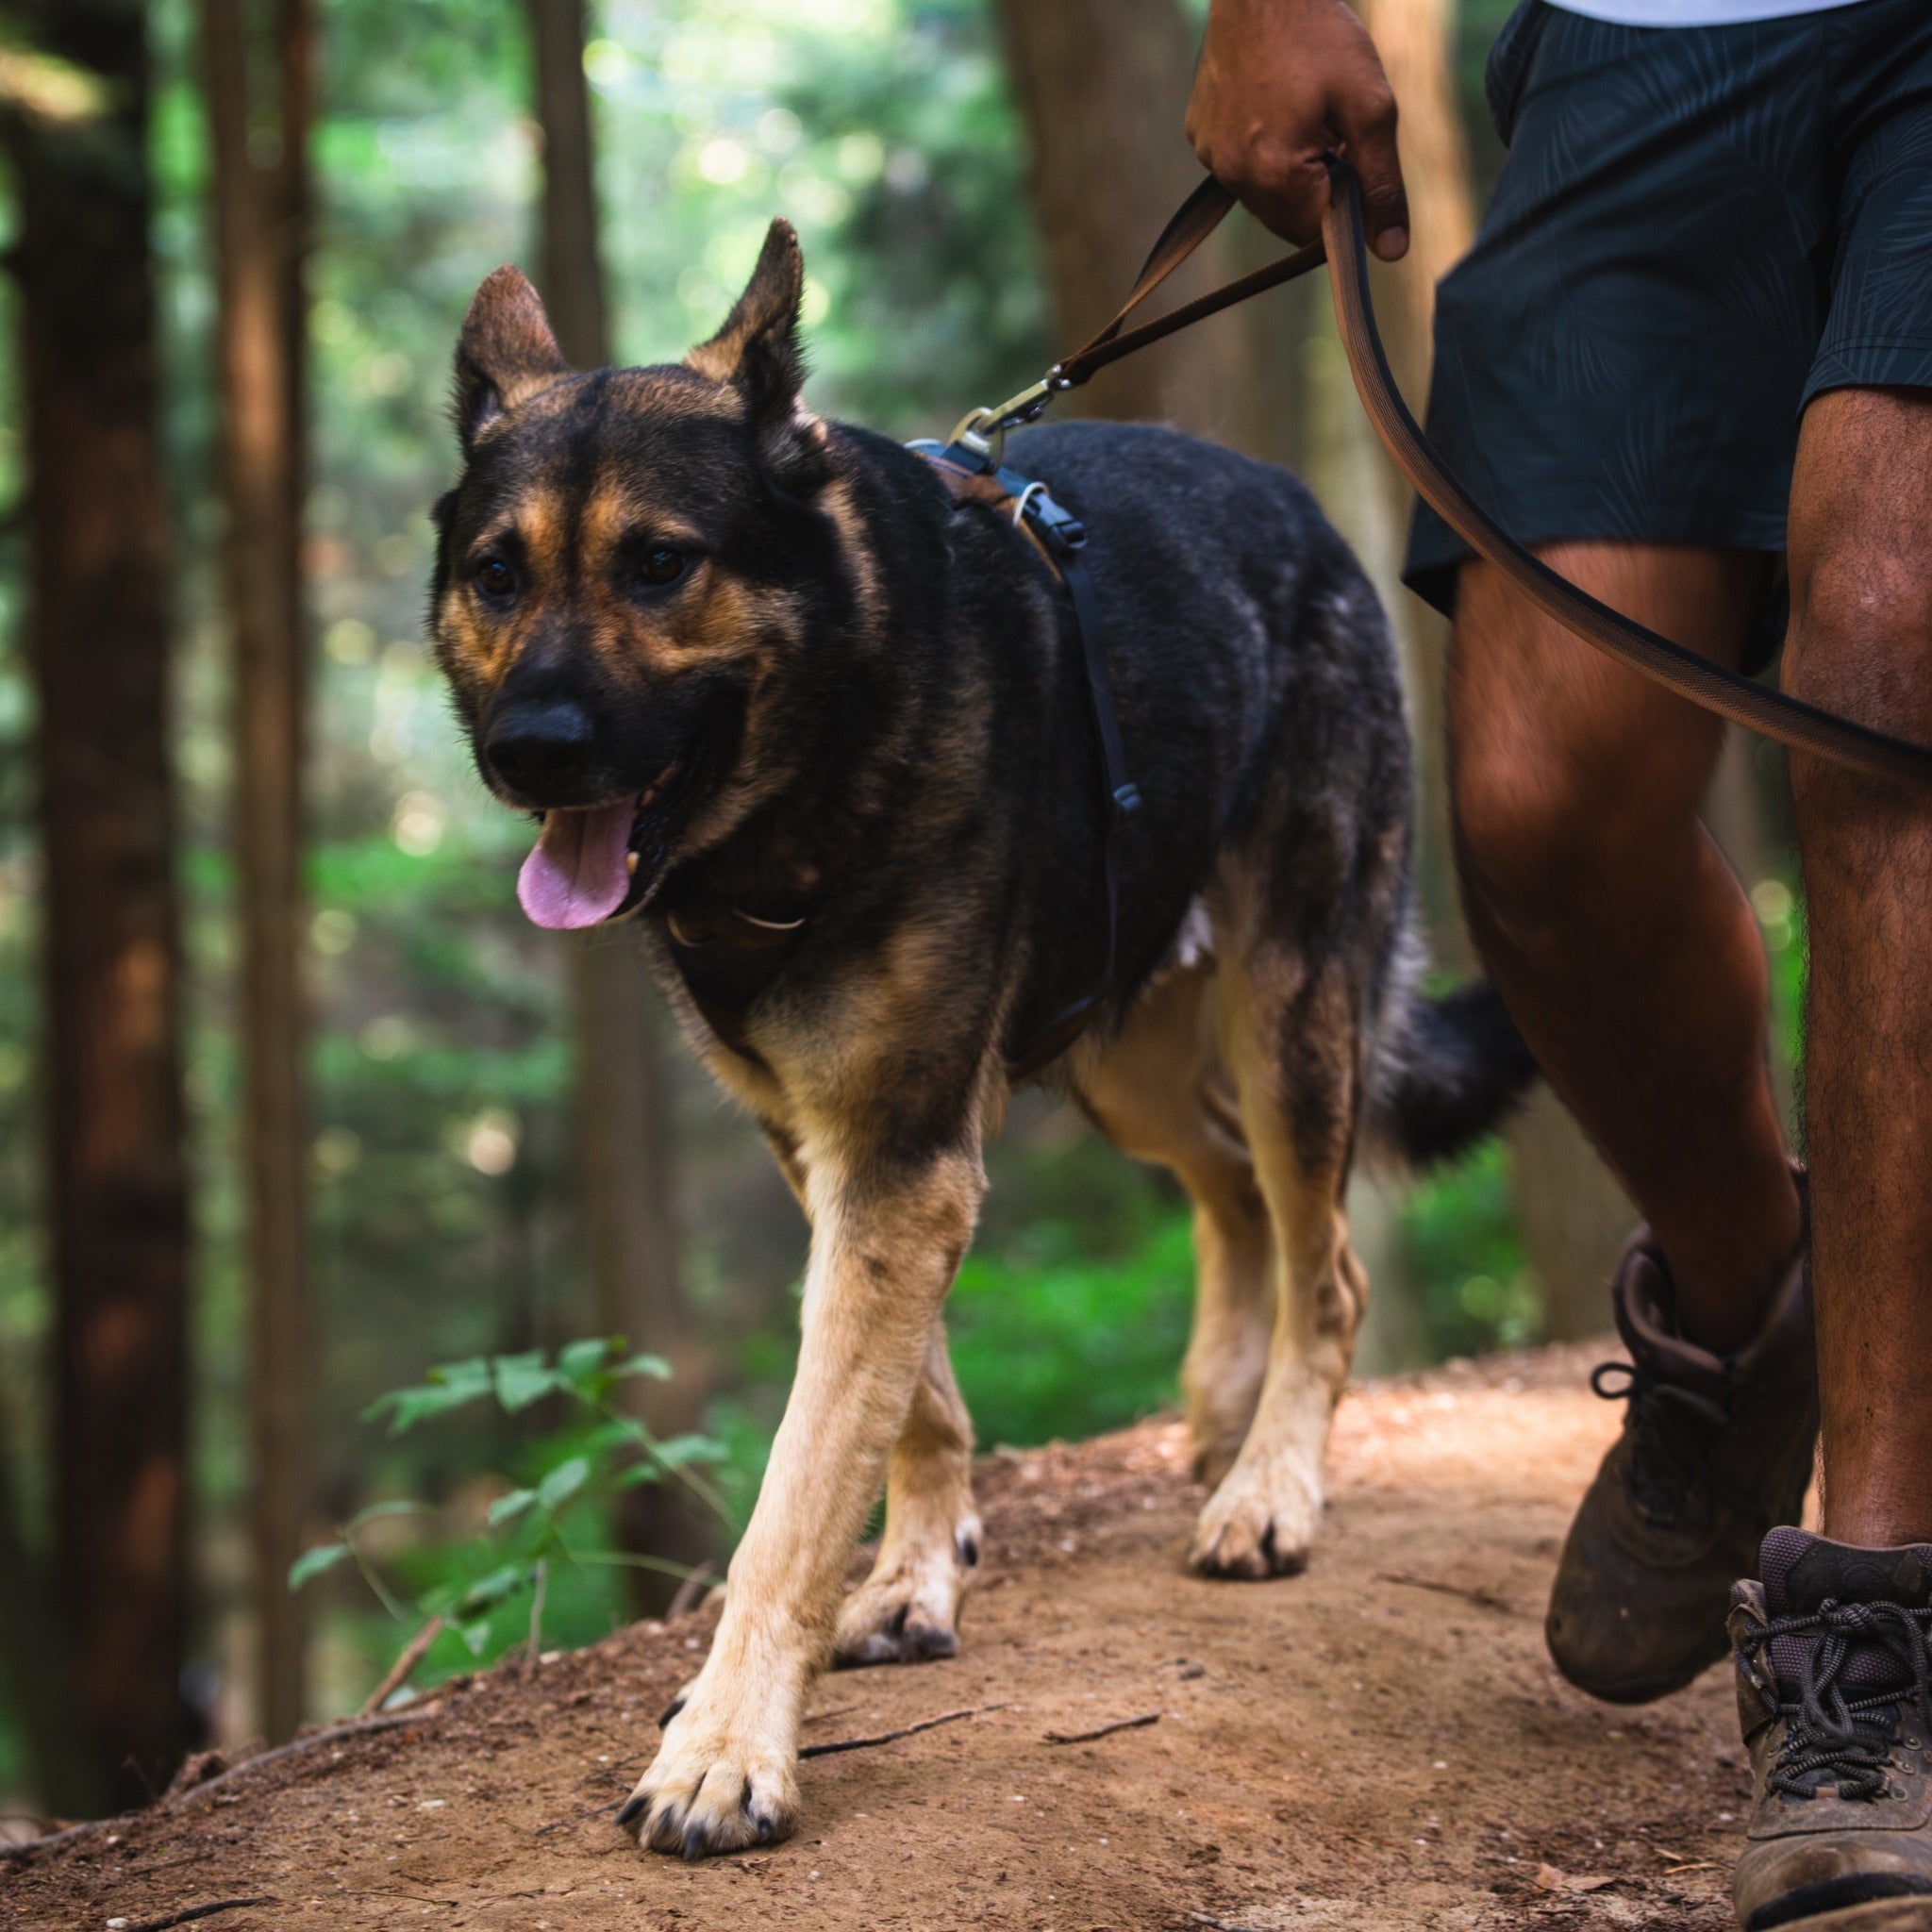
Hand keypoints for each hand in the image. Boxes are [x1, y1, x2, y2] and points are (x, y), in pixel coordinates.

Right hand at [1186, 0, 1408, 260]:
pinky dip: (1261, 152)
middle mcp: (1233, 176)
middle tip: (1334, 135)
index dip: (1347, 208)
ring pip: (1263, 197)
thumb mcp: (1370, 107)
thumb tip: (1392, 251)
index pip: (1320, 235)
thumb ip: (1382, 183)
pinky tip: (1273, 106)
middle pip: (1289, 223)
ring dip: (1289, 173)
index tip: (1357, 163)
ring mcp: (1210, 157)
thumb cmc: (1321, 37)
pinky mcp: (1198, 136)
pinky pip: (1238, 167)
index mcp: (1274, 174)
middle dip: (1317, 192)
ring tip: (1304, 116)